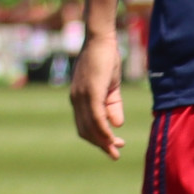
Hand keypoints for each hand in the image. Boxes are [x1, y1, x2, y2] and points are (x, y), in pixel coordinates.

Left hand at [68, 35, 123, 157]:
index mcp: (80, 99)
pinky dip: (102, 129)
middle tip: (115, 153)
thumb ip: (113, 106)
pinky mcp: (90, 92)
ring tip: (116, 148)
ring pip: (90, 126)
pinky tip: (111, 136)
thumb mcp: (111, 86)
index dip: (98, 138)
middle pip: (85, 130)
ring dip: (102, 140)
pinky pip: (95, 116)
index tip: (112, 147)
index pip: (85, 126)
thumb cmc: (106, 59)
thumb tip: (117, 125)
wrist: (101, 40)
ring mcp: (82, 97)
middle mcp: (77, 100)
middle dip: (100, 144)